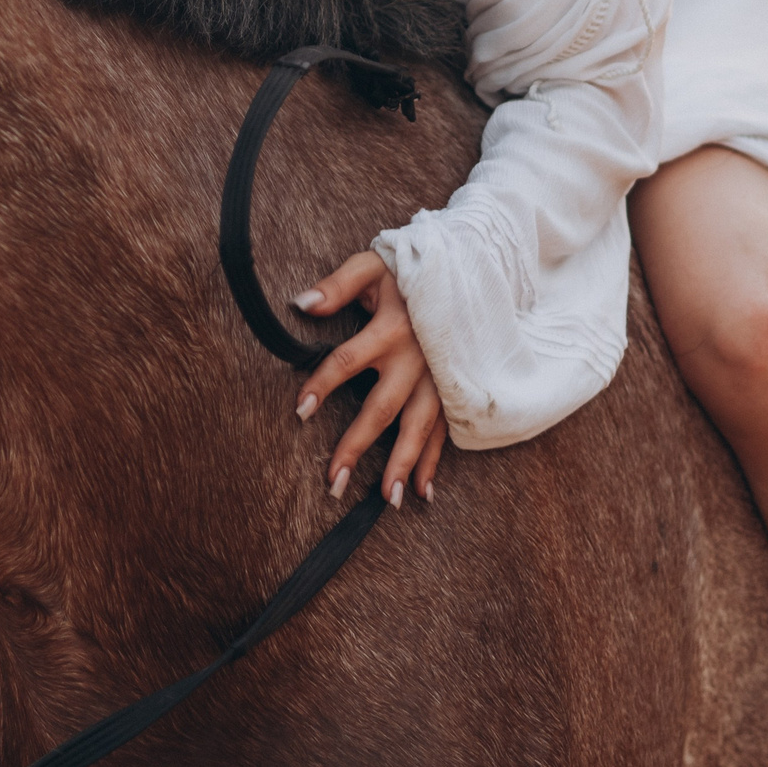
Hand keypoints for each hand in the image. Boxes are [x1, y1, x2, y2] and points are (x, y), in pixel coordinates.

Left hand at [293, 252, 447, 508]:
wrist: (468, 271)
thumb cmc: (408, 271)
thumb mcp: (372, 267)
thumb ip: (337, 285)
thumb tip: (300, 303)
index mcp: (391, 329)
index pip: (347, 361)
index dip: (321, 384)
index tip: (299, 411)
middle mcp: (416, 360)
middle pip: (381, 408)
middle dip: (357, 446)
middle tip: (334, 483)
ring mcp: (439, 378)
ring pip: (418, 427)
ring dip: (402, 464)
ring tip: (384, 499)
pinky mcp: (454, 389)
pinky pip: (444, 430)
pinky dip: (435, 461)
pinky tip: (422, 492)